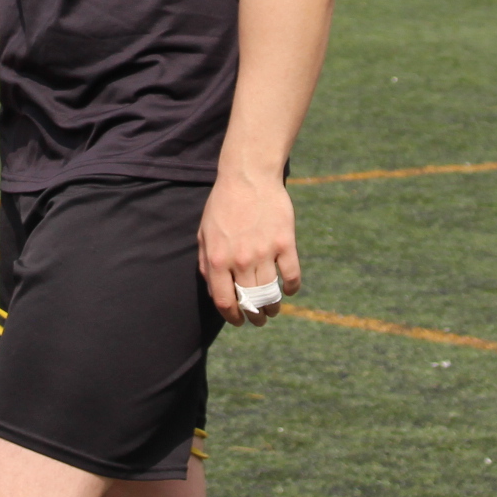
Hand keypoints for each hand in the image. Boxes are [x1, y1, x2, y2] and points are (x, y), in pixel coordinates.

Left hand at [198, 169, 300, 326]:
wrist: (248, 176)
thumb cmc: (223, 206)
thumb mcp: (204, 234)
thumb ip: (206, 265)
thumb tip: (214, 293)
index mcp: (218, 260)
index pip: (225, 302)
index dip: (233, 317)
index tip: (239, 321)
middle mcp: (241, 260)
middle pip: (251, 302)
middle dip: (255, 317)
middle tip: (259, 319)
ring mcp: (265, 252)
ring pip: (271, 294)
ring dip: (273, 307)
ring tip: (272, 309)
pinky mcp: (286, 243)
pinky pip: (292, 276)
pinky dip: (291, 288)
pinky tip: (288, 289)